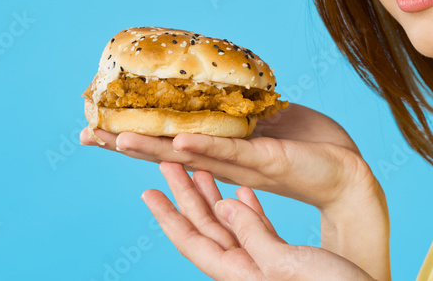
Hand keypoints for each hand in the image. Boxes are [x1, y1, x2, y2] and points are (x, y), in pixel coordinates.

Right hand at [80, 103, 379, 210]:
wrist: (347, 171)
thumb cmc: (308, 146)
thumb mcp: (267, 118)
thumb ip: (241, 109)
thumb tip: (220, 82)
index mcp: (221, 152)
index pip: (168, 143)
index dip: (133, 137)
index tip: (97, 127)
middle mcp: (223, 163)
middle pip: (165, 154)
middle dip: (125, 145)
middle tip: (86, 135)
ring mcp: (242, 165)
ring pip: (189, 156)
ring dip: (152, 148)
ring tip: (116, 140)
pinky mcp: (266, 161)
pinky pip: (231, 152)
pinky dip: (204, 146)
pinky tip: (179, 142)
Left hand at [143, 162, 375, 280]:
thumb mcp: (284, 262)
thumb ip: (250, 234)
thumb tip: (221, 207)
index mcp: (241, 272)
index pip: (193, 241)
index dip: (169, 216)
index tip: (147, 191)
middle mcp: (247, 266)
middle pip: (205, 226)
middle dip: (184, 194)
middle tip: (164, 163)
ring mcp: (265, 261)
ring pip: (227, 222)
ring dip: (211, 194)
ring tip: (196, 167)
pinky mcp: (284, 255)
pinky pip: (254, 225)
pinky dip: (244, 204)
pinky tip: (240, 190)